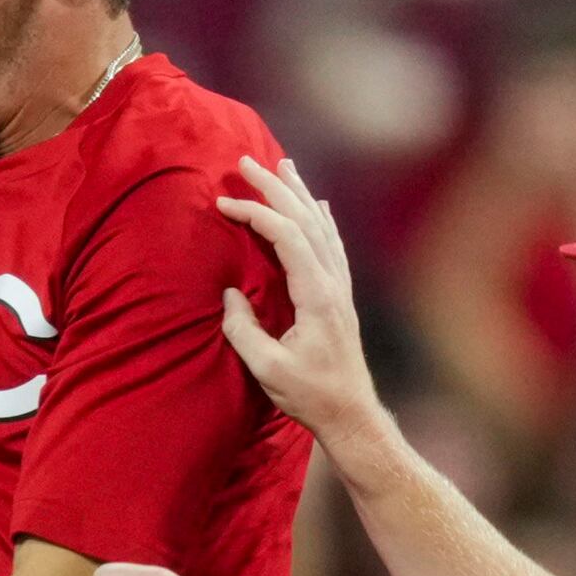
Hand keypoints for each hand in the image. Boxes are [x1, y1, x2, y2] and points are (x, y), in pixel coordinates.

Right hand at [207, 155, 378, 441]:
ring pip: (322, 227)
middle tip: (247, 161)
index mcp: (316, 294)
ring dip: (300, 194)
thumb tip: (230, 295)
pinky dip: (321, 219)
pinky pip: (333, 244)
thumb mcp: (267, 369)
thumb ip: (243, 330)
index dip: (254, 214)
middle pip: (306, 220)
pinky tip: (318, 205)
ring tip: (282, 167)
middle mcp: (333, 282)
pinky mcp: (341, 296)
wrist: (351, 413)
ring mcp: (341, 287)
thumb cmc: (309, 395)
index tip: (224, 203)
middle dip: (275, 188)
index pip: (286, 237)